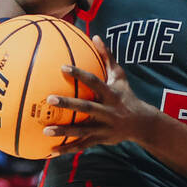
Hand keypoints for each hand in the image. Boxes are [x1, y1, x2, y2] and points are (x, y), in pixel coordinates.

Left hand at [43, 36, 154, 152]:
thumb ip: (106, 57)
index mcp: (111, 95)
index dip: (79, 74)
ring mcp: (104, 128)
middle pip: (87, 107)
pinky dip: (67, 149)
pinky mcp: (100, 140)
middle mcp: (107, 112)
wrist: (142, 124)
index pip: (94, 82)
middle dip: (69, 104)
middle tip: (50, 98)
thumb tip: (95, 35)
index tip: (62, 67)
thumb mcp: (119, 76)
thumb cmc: (126, 95)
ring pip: (82, 130)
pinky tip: (50, 151)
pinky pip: (82, 145)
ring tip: (45, 131)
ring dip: (64, 131)